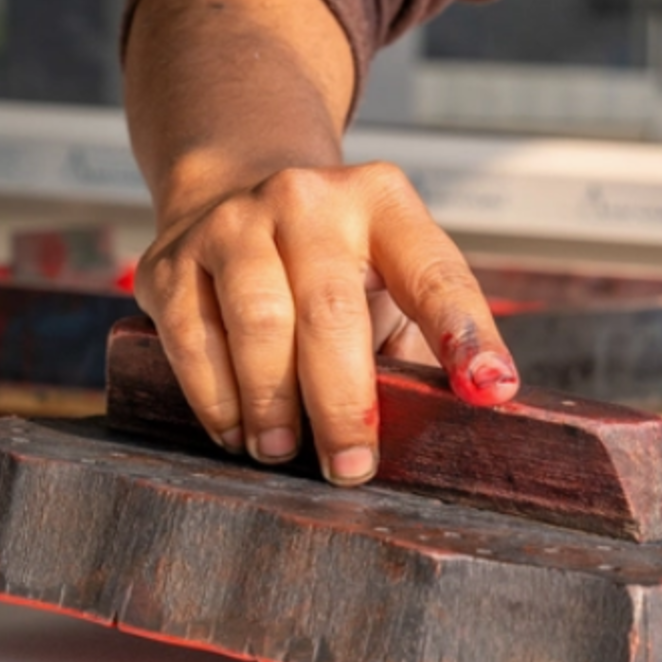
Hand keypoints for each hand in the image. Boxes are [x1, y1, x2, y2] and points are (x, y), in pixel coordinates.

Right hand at [136, 161, 517, 485]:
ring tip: (285, 452)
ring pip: (257, 322)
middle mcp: (307, 201)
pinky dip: (217, 397)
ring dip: (274, 403)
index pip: (434, 273)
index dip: (464, 333)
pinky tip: (237, 434)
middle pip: (331, 311)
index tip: (489, 390)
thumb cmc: (335, 264)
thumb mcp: (392, 283)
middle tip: (351, 467)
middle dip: (344, 403)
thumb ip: (421, 341)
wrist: (234, 193)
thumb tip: (450, 423)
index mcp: (383, 203)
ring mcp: (233, 224)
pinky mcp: (171, 260)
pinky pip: (191, 337)